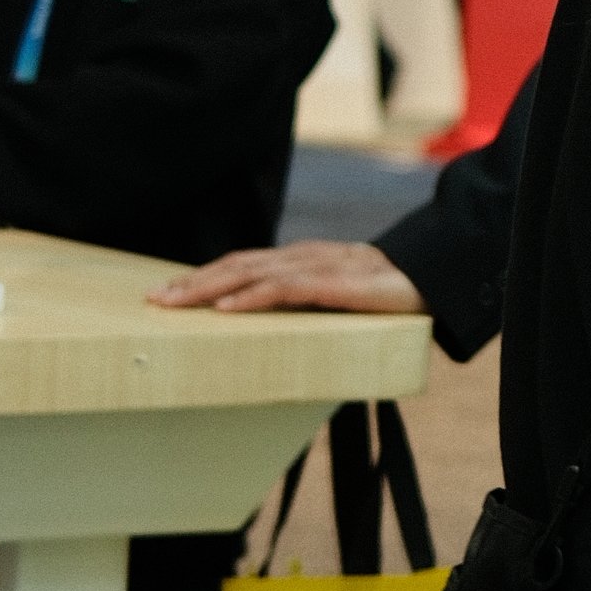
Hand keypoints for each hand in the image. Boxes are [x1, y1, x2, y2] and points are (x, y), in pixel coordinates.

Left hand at [151, 240, 423, 316]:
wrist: (437, 277)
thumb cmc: (390, 294)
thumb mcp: (340, 299)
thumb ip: (311, 306)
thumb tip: (280, 332)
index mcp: (302, 260)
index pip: (242, 265)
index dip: (204, 276)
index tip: (169, 293)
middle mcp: (303, 257)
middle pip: (236, 265)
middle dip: (191, 281)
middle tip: (153, 299)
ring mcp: (318, 268)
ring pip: (250, 273)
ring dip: (208, 287)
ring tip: (174, 302)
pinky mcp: (335, 284)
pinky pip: (284, 289)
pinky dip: (250, 297)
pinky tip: (226, 308)